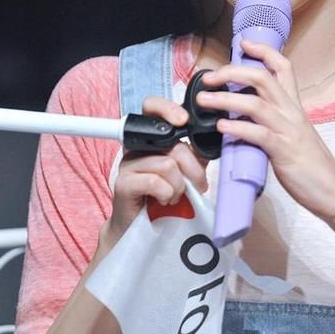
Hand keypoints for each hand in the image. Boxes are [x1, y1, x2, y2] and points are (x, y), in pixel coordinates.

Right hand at [106, 96, 209, 241]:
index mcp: (150, 137)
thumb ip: (195, 153)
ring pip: (168, 165)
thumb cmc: (165, 194)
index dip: (168, 108)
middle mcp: (136, 145)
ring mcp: (127, 163)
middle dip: (193, 169)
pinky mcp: (123, 183)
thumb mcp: (185, 169)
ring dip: (179, 186)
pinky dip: (167, 193)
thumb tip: (211, 141)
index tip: (183, 121)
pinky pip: (155, 182)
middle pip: (173, 144)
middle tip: (198, 184)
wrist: (143, 226)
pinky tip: (164, 199)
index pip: (152, 107)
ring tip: (176, 195)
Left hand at [196, 37, 334, 224]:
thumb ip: (272, 123)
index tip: (244, 43)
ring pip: (255, 103)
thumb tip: (245, 119)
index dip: (263, 52)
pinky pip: (258, 134)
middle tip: (209, 76)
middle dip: (232, 72)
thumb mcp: (293, 135)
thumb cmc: (311, 166)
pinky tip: (221, 127)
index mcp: (294, 107)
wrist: (333, 191)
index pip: (283, 68)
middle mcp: (292, 113)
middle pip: (263, 78)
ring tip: (203, 100)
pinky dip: (237, 127)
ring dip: (225, 99)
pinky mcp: (284, 151)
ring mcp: (288, 130)